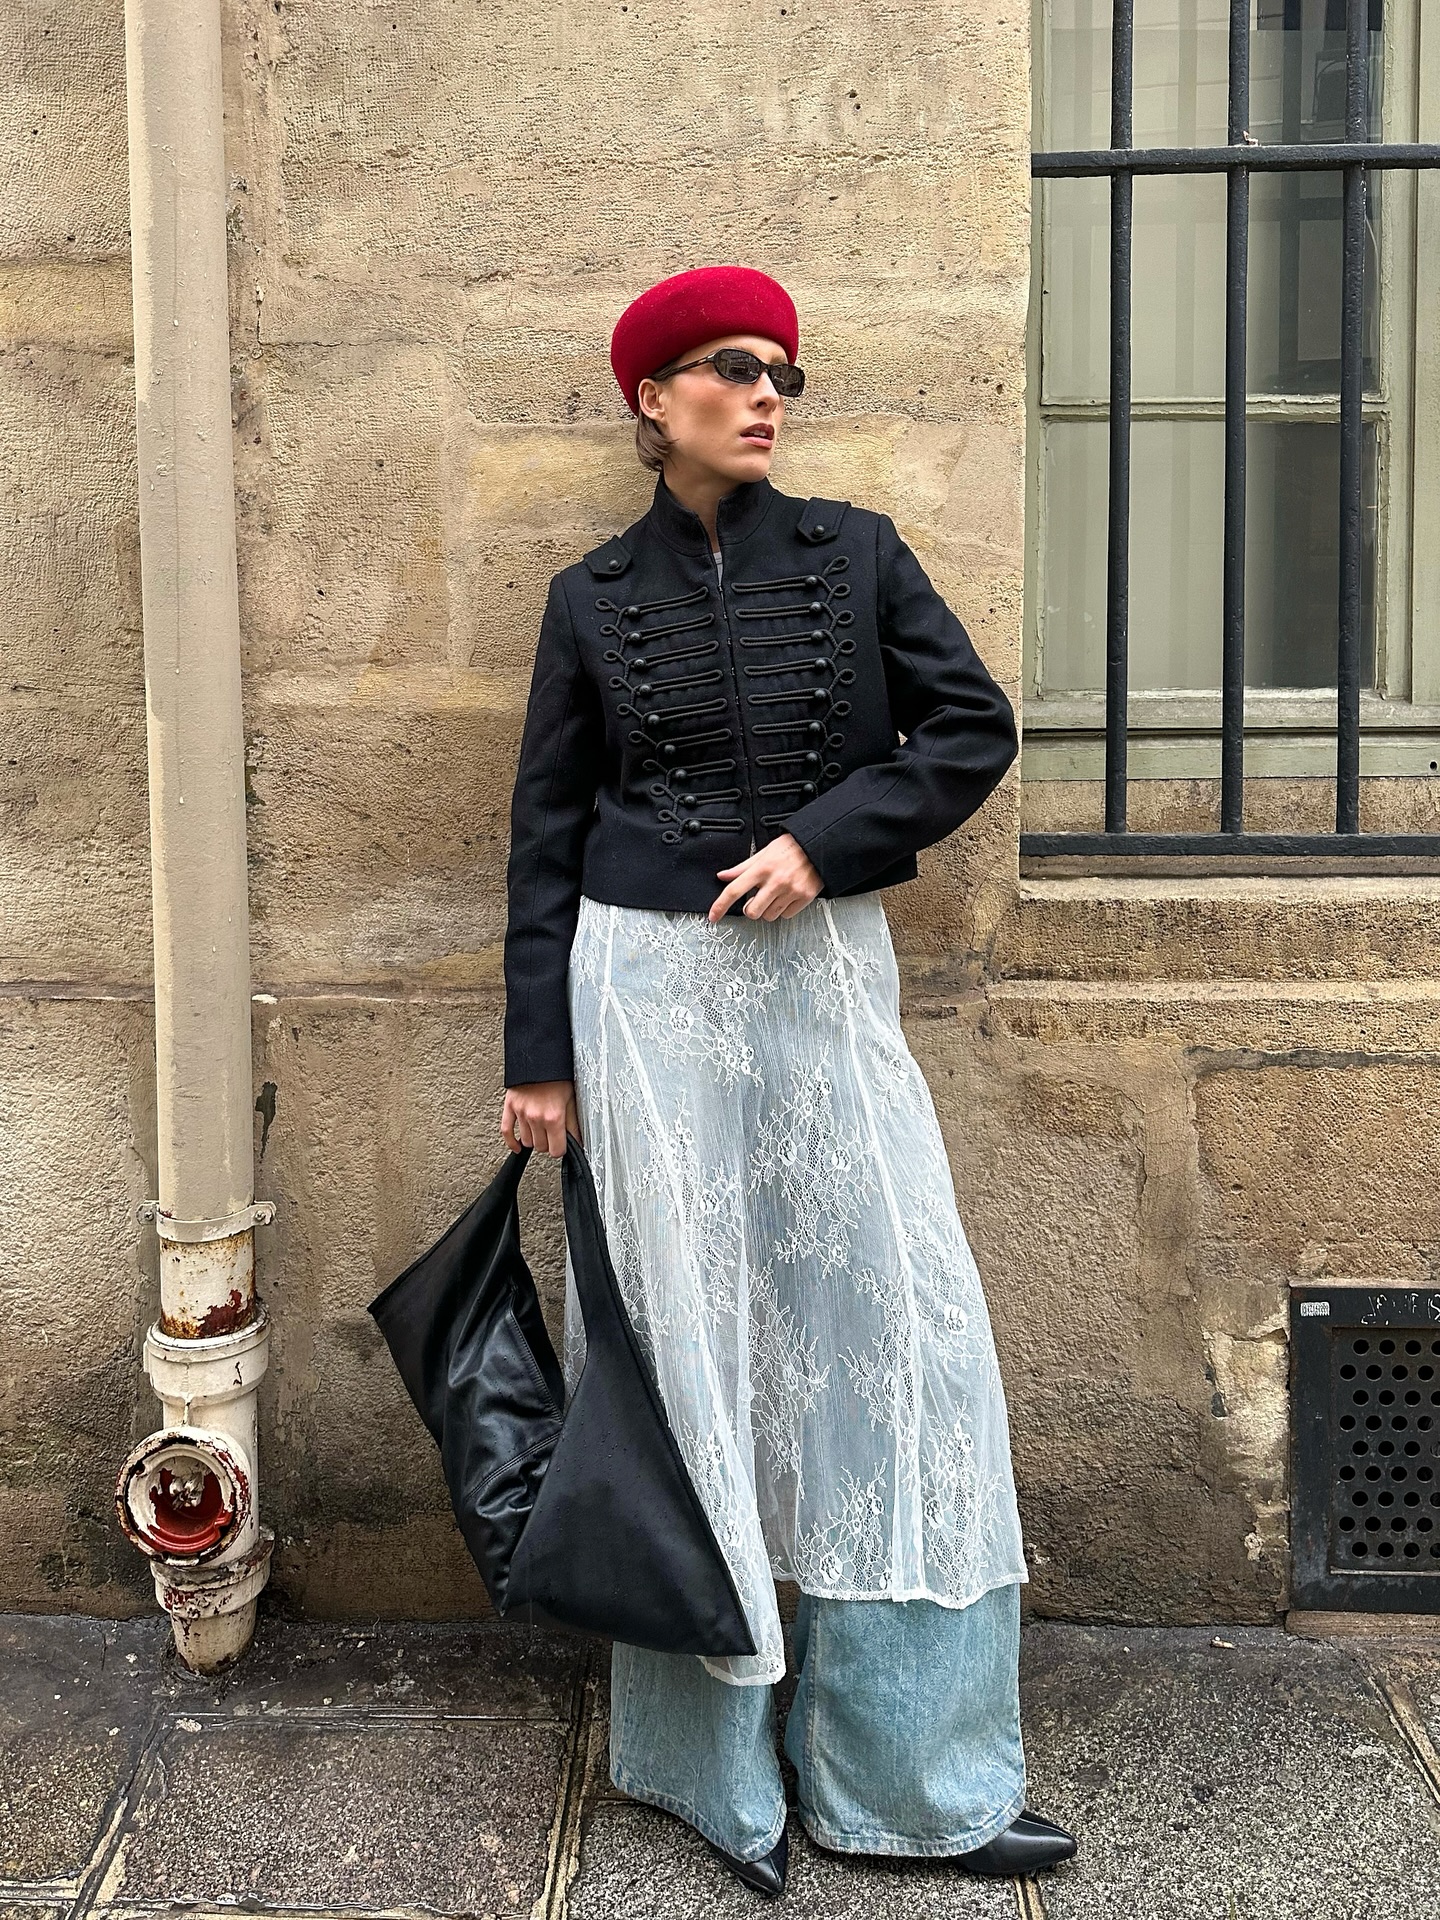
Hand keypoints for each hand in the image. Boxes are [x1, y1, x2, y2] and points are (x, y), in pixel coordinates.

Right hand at [501, 1080, 579, 1157]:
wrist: (540, 1057)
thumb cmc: (558, 1076)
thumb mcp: (572, 1099)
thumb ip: (573, 1124)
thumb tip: (578, 1141)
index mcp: (554, 1116)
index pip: (556, 1150)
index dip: (560, 1149)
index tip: (561, 1145)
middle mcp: (536, 1117)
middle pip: (541, 1147)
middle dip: (547, 1143)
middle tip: (552, 1134)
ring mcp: (521, 1113)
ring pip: (526, 1141)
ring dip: (534, 1139)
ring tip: (540, 1131)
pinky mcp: (510, 1107)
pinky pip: (506, 1130)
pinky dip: (511, 1142)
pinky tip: (517, 1146)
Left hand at [709, 833, 823, 923]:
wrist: (818, 846)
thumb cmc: (791, 848)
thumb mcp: (763, 853)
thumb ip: (742, 868)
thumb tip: (723, 876)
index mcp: (762, 868)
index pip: (734, 890)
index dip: (720, 906)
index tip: (713, 916)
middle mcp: (775, 881)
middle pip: (752, 911)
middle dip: (751, 909)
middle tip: (757, 899)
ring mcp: (791, 891)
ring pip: (769, 916)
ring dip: (768, 909)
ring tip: (775, 894)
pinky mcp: (804, 897)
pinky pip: (786, 915)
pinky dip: (784, 909)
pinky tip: (787, 896)